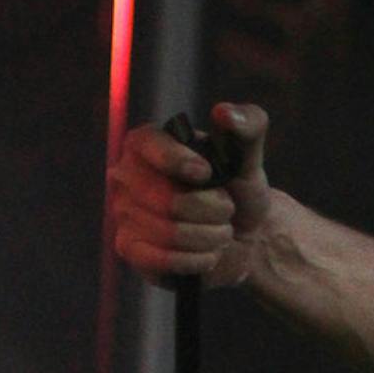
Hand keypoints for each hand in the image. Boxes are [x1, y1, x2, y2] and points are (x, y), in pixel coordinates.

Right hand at [108, 100, 272, 284]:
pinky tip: (208, 254)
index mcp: (146, 143)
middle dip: (213, 209)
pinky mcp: (130, 249)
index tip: (207, 173)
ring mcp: (124, 213)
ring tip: (219, 231)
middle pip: (168, 201)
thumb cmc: (238, 189)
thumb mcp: (249, 155)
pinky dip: (197, 260)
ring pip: (171, 233)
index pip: (150, 146)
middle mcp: (126, 176)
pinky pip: (162, 259)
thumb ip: (248, 124)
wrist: (243, 235)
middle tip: (226, 209)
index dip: (180, 162)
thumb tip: (224, 112)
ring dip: (211, 236)